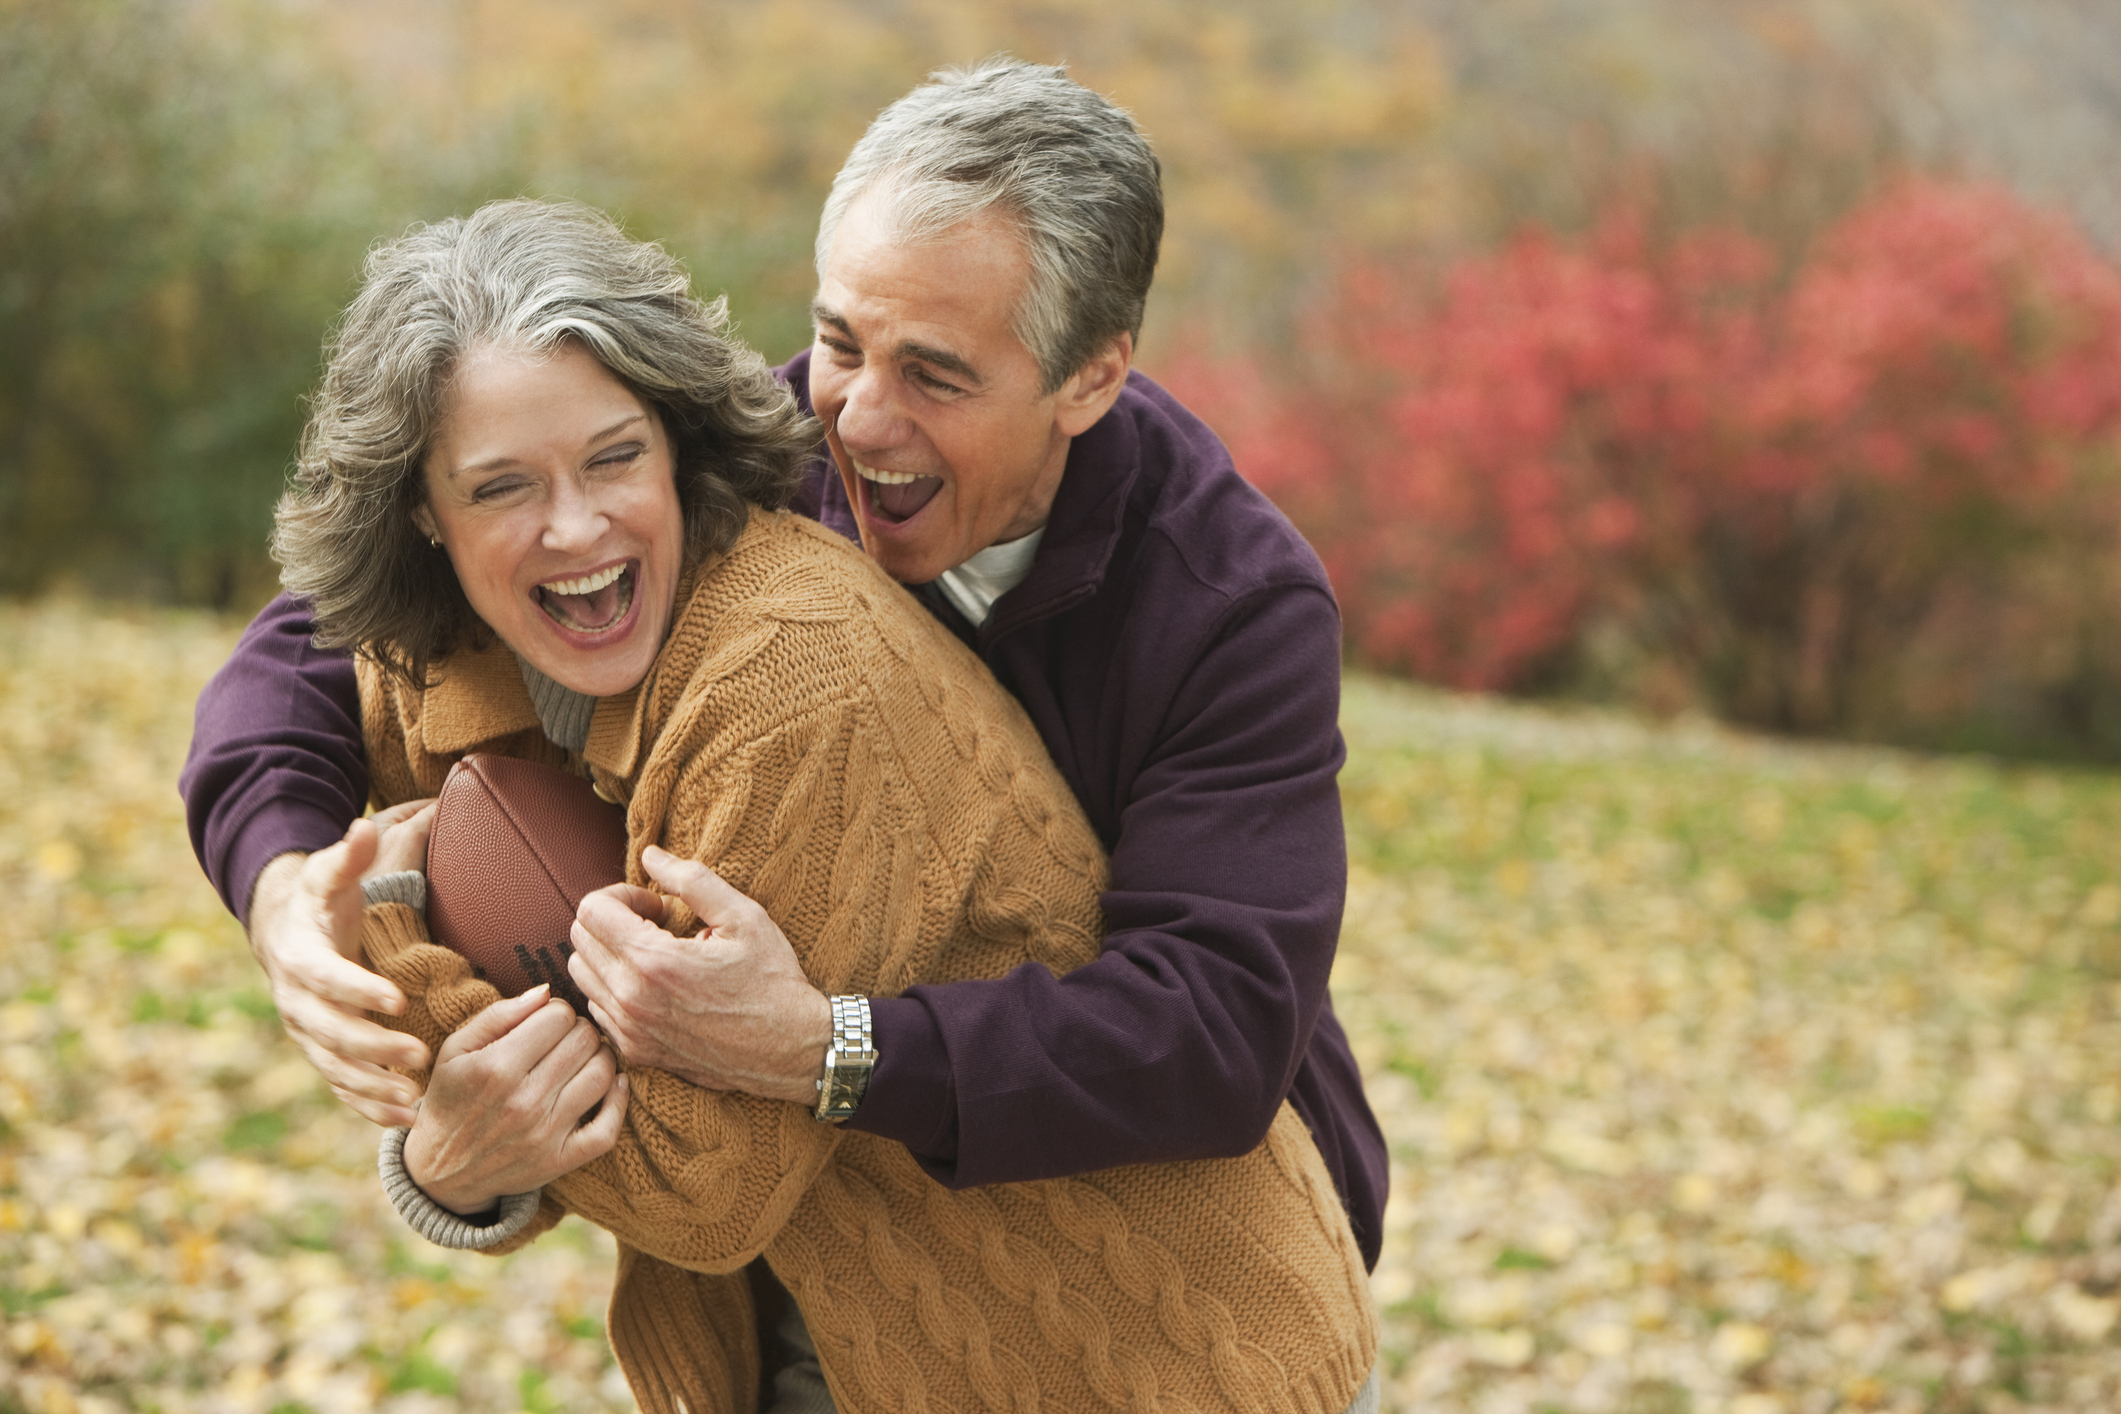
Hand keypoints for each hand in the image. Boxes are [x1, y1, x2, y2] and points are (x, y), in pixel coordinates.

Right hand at [247, 806, 436, 1126]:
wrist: (282, 931)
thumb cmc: (318, 899)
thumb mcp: (328, 873)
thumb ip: (346, 855)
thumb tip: (359, 828)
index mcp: (300, 956)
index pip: (326, 977)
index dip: (357, 989)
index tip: (396, 1000)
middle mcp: (296, 1001)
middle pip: (330, 1031)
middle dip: (373, 1047)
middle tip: (419, 1057)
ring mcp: (305, 1033)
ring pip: (334, 1068)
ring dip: (372, 1088)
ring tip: (414, 1101)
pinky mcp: (318, 1053)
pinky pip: (339, 1086)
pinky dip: (367, 1106)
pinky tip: (403, 1120)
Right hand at [401, 985, 626, 1214]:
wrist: (442, 1170)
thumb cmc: (451, 1099)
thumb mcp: (456, 1050)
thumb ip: (498, 1015)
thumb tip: (546, 992)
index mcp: (495, 1067)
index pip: (559, 1016)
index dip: (557, 1012)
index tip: (548, 1023)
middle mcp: (523, 1101)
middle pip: (585, 1041)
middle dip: (579, 1032)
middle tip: (566, 1040)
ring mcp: (544, 1134)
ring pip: (603, 1074)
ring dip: (601, 1058)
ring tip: (584, 1059)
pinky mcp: (560, 1161)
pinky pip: (608, 1129)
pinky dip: (619, 1101)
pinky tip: (614, 1085)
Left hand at [568, 845, 832, 1105]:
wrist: (791, 1050)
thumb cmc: (772, 980)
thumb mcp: (744, 917)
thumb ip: (692, 880)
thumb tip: (650, 856)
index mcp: (654, 961)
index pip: (591, 910)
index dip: (620, 895)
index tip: (655, 905)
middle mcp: (631, 998)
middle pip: (579, 939)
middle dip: (610, 920)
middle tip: (653, 924)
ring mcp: (629, 1029)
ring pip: (581, 975)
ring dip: (607, 954)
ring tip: (651, 954)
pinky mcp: (635, 1051)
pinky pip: (597, 1008)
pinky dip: (612, 988)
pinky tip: (652, 985)